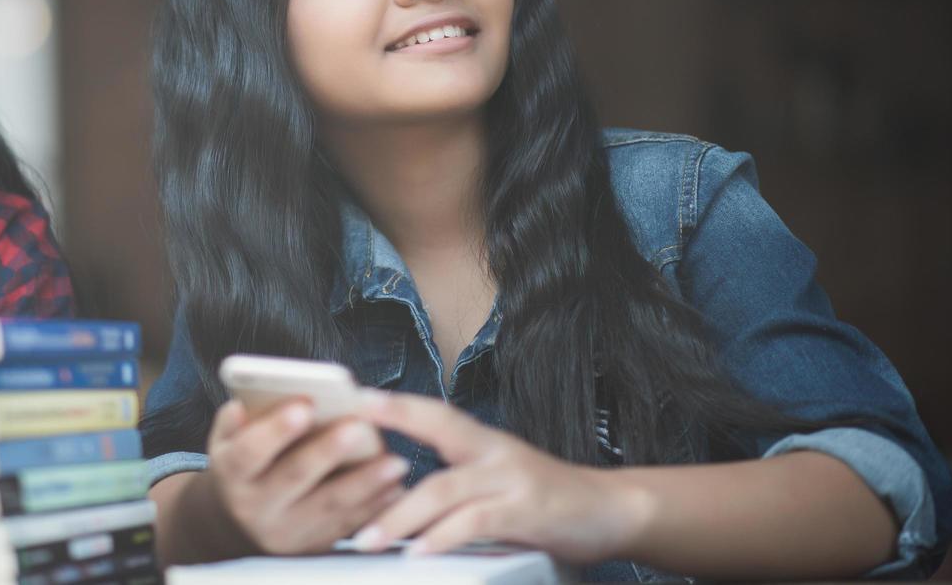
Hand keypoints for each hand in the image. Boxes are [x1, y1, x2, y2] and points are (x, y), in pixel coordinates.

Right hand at [205, 397, 412, 554]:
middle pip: (294, 477)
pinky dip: (374, 508)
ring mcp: (285, 531)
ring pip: (328, 505)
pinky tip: (396, 488)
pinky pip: (347, 526)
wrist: (239, 523)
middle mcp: (256, 506)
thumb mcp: (225, 442)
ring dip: (365, 483)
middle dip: (327, 452)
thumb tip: (240, 406)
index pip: (250, 451)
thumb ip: (233, 422)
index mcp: (232, 473)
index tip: (305, 405)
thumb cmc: (242, 465)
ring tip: (395, 461)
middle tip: (357, 427)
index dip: (276, 430)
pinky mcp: (312, 545)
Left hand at [352, 392, 648, 562]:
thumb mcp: (496, 478)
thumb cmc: (544, 498)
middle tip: (341, 453)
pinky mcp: (526, 512)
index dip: (394, 403)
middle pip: (435, 430)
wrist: (610, 510)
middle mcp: (494, 450)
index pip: (432, 412)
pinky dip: (444, 537)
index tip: (354, 399)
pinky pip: (476, 521)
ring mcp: (511, 479)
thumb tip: (396, 492)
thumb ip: (455, 480)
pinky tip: (420, 551)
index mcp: (482, 440)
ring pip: (445, 488)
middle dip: (387, 442)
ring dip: (401, 515)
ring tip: (368, 536)